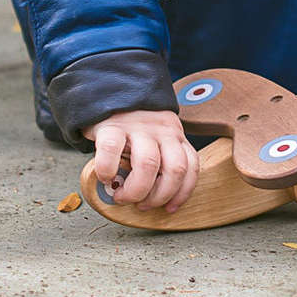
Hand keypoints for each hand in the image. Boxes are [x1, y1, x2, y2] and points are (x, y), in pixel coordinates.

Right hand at [83, 109, 197, 213]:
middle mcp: (162, 130)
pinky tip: (105, 178)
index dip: (183, 192)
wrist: (110, 88)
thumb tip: (150, 196)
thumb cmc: (132, 123)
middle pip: (175, 169)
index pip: (191, 166)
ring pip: (148, 165)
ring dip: (135, 191)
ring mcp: (138, 126)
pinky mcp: (112, 125)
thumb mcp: (155, 136)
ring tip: (121, 196)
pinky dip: (107, 172)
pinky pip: (112, 152)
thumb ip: (159, 157)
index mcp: (175, 135)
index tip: (170, 208)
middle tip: (143, 205)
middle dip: (160, 196)